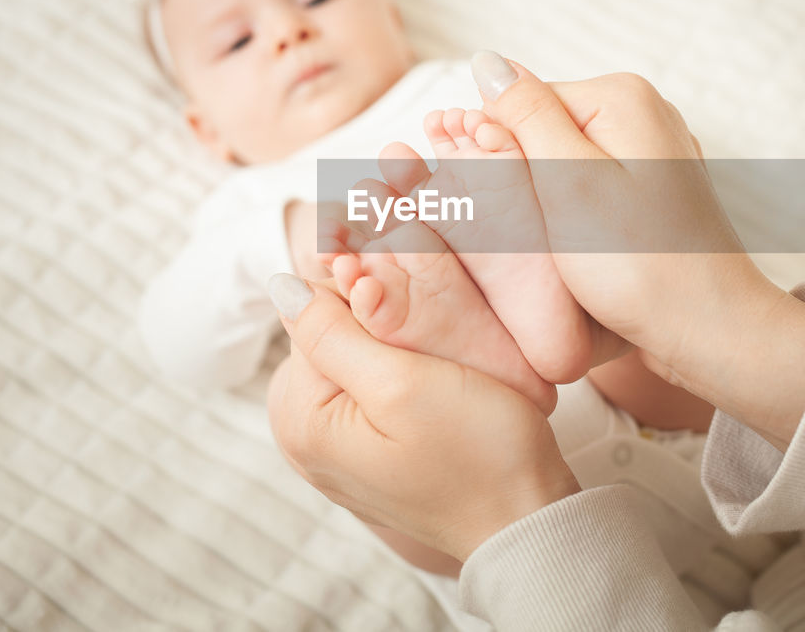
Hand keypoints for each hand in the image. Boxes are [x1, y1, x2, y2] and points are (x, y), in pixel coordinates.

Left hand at [266, 273, 580, 560]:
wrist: (524, 516)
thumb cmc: (474, 448)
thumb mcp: (402, 381)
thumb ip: (333, 333)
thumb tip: (281, 287)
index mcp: (301, 422)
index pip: (309, 321)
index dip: (361, 297)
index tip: (410, 306)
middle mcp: (302, 443)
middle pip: (323, 343)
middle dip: (369, 324)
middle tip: (427, 337)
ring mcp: (333, 455)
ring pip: (347, 363)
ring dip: (386, 347)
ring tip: (434, 361)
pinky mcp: (363, 458)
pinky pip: (364, 394)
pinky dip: (392, 376)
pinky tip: (429, 384)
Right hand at [470, 52, 804, 448]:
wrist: (709, 330)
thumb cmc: (640, 266)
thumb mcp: (567, 181)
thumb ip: (525, 115)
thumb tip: (488, 61)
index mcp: (622, 96)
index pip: (521, 102)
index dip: (494, 150)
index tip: (492, 200)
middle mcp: (646, 113)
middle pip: (544, 131)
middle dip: (520, 176)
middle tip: (525, 230)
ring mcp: (655, 154)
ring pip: (565, 165)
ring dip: (543, 201)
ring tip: (556, 246)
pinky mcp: (655, 193)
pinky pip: (593, 190)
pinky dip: (573, 216)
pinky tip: (578, 252)